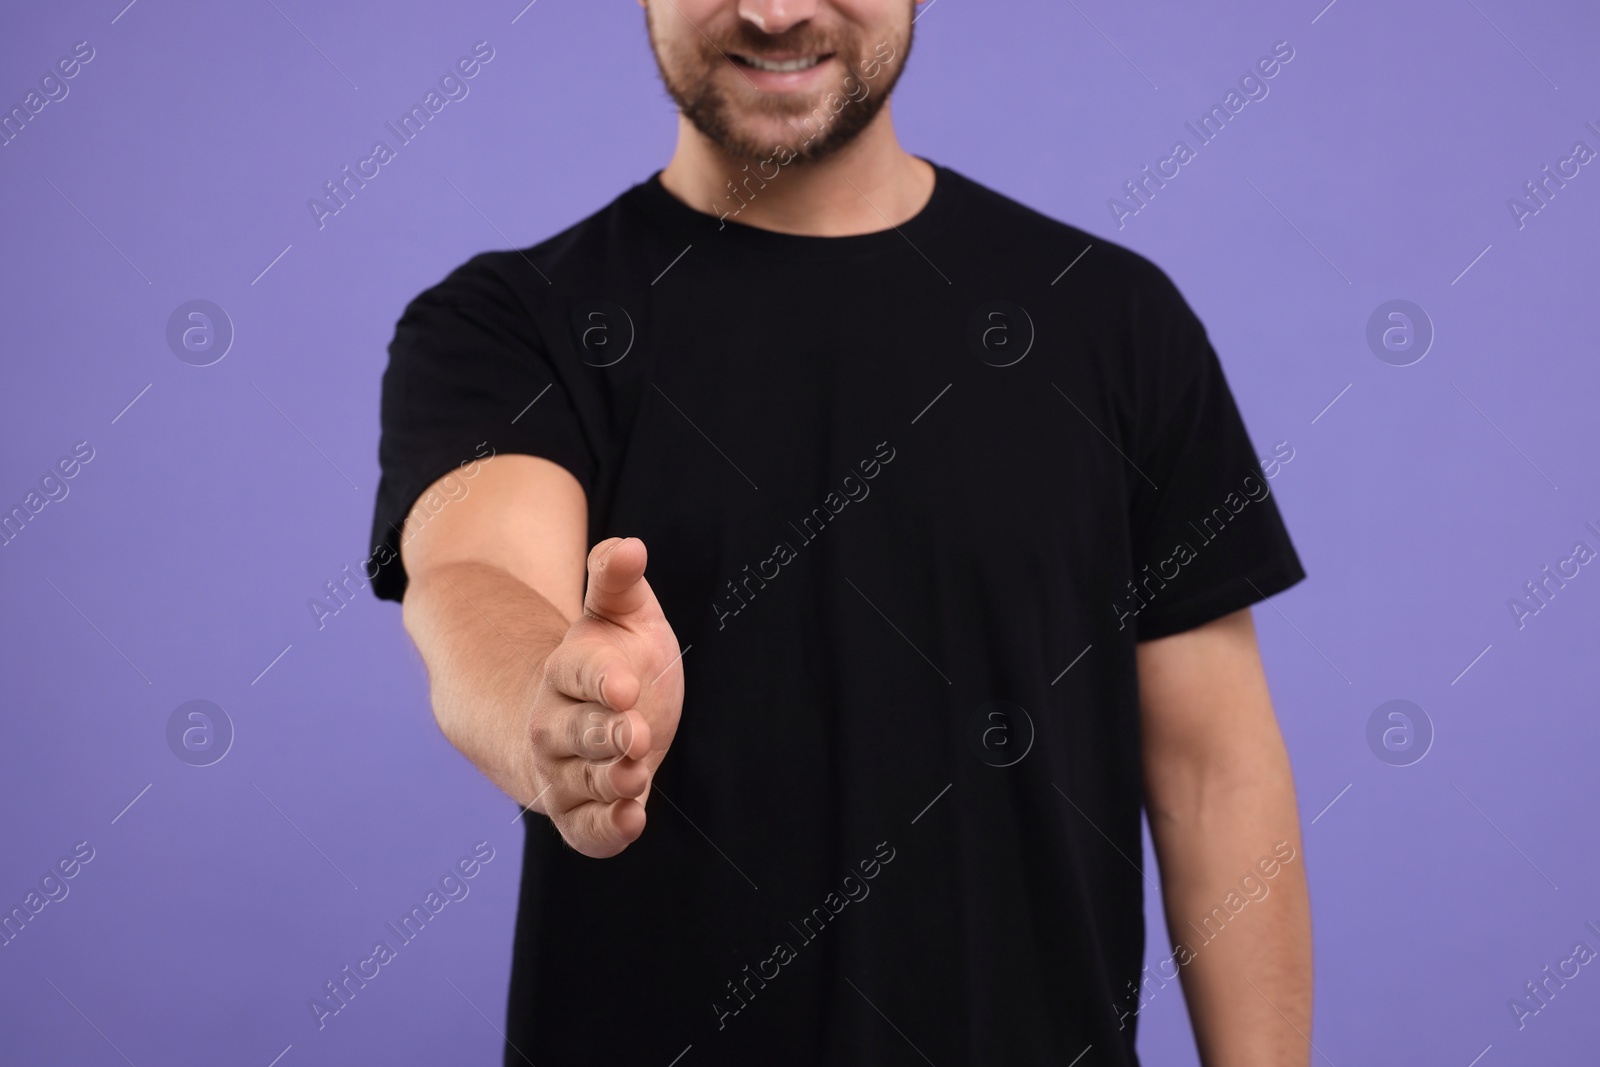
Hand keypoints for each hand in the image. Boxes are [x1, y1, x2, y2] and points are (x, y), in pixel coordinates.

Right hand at [524, 536, 683, 857]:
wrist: (591, 718)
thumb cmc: (615, 658)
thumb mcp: (622, 613)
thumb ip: (617, 582)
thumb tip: (630, 547)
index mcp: (568, 670)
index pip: (579, 672)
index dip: (600, 679)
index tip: (626, 685)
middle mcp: (555, 724)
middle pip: (569, 732)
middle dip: (600, 735)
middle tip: (636, 735)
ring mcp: (564, 771)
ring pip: (577, 781)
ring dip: (606, 782)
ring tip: (636, 775)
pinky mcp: (580, 812)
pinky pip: (585, 828)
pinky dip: (605, 829)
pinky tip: (633, 821)